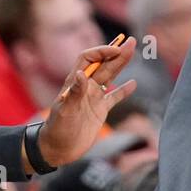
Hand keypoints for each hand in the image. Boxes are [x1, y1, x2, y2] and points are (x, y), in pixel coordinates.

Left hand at [37, 38, 138, 167]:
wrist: (58, 149)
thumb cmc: (57, 130)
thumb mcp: (65, 111)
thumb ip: (75, 93)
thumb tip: (82, 73)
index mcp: (75, 83)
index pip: (88, 59)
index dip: (102, 52)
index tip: (116, 50)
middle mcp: (86, 88)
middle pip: (103, 65)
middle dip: (117, 53)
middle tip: (131, 41)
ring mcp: (93, 99)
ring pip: (111, 77)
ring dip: (121, 65)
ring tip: (133, 51)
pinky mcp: (100, 111)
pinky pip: (114, 97)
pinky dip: (124, 91)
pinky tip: (133, 84)